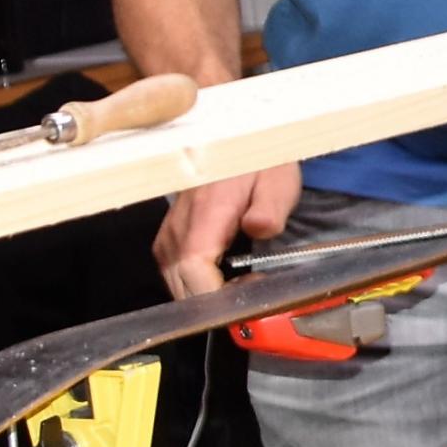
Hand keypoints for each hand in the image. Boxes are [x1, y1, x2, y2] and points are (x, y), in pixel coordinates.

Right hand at [159, 160, 297, 297]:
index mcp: (205, 213)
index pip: (194, 268)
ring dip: (208, 296)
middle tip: (252, 291)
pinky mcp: (169, 240)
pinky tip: (225, 279)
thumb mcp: (278, 180)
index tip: (246, 295)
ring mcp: (170, 236)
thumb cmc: (258, 163)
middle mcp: (179, 228)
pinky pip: (176, 275)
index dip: (218, 294)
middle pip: (183, 286)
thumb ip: (270, 207)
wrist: (235, 143)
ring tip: (243, 284)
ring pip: (177, 285)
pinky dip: (199, 285)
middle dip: (217, 302)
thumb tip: (260, 227)